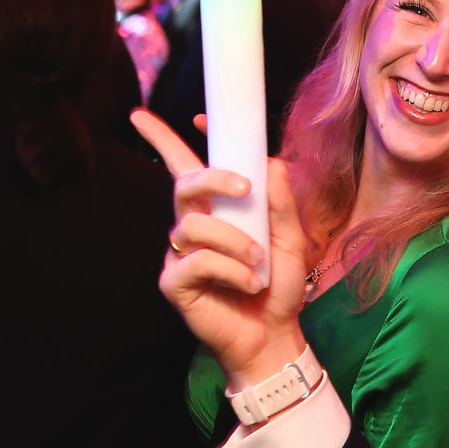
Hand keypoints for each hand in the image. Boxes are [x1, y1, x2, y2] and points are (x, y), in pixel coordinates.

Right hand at [131, 109, 311, 385]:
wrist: (275, 333)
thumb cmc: (279, 284)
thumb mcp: (291, 238)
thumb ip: (281, 202)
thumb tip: (273, 162)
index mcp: (217, 210)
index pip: (186, 167)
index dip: (169, 140)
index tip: (157, 115)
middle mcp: (192, 227)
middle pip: (184, 184)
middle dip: (211, 177)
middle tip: (244, 187)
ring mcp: (180, 254)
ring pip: (194, 226)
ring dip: (235, 241)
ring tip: (258, 263)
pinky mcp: (174, 282)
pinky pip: (196, 261)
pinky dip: (230, 270)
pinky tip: (249, 283)